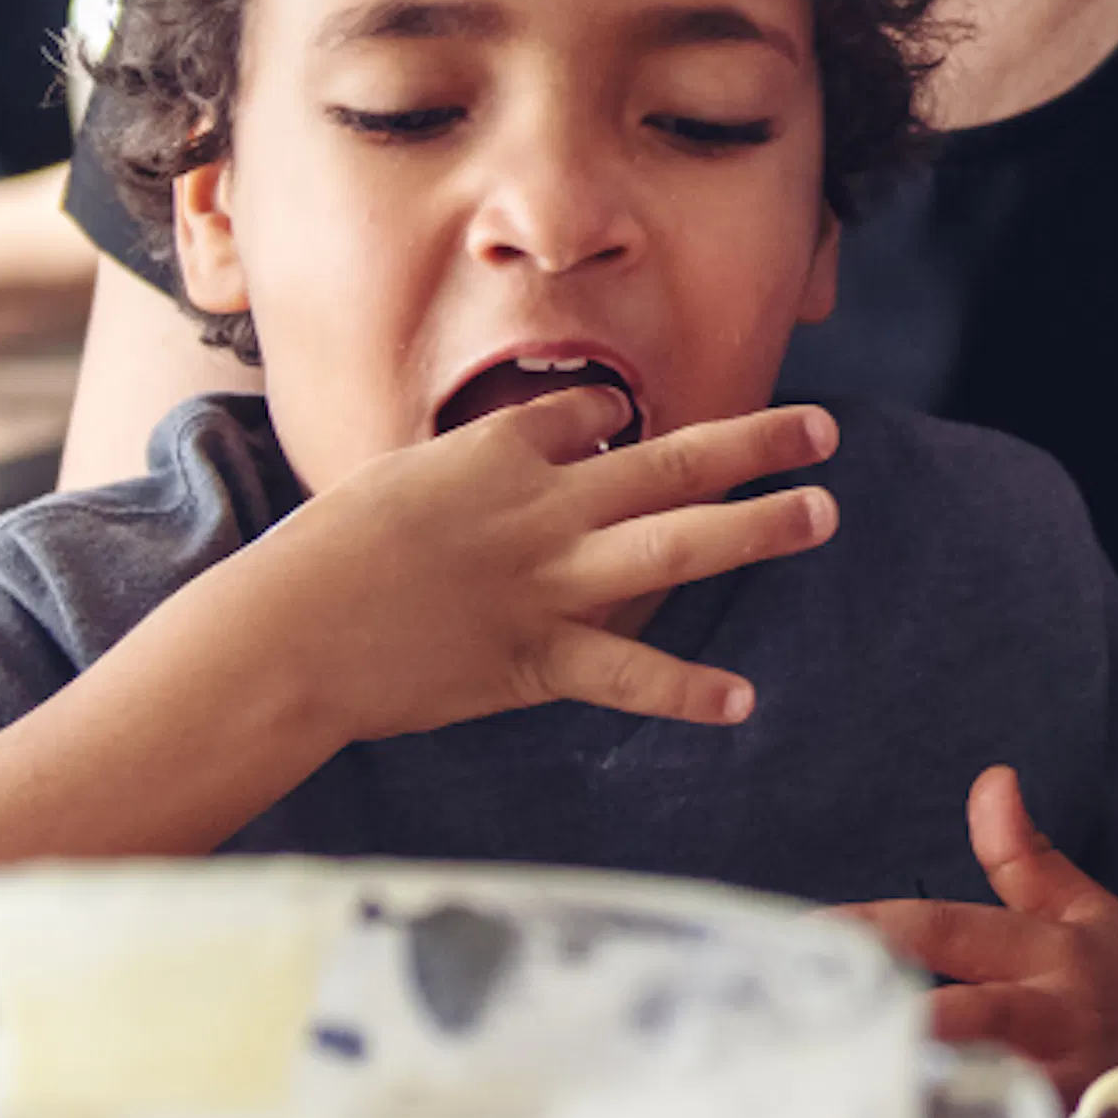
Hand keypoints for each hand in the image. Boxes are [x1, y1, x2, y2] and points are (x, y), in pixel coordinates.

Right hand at [244, 393, 835, 741]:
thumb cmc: (327, 552)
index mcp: (499, 454)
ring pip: (674, 546)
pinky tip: (743, 699)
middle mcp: (542, 508)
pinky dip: (686, 690)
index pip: (590, 418)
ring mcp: (548, 585)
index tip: (638, 429)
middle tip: (822, 430)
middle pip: (668, 462)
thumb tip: (550, 440)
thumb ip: (479, 461)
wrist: (295, 631)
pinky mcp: (538, 660)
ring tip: (823, 513)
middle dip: (752, 444)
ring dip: (756, 528)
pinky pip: (627, 674)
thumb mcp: (400, 475)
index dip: (622, 421)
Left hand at [839, 767, 1117, 1117]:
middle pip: (963, 1012)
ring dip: (927, 1100)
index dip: (874, 929)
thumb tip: (990, 779)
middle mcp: (1056, 1014)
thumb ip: (1023, 858)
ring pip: (996, 1088)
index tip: (807, 935)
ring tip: (855, 1107)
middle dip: (897, 1018)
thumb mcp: (1086, 913)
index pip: (944, 928)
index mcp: (1044, 950)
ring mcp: (1080, 1083)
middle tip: (821, 1026)